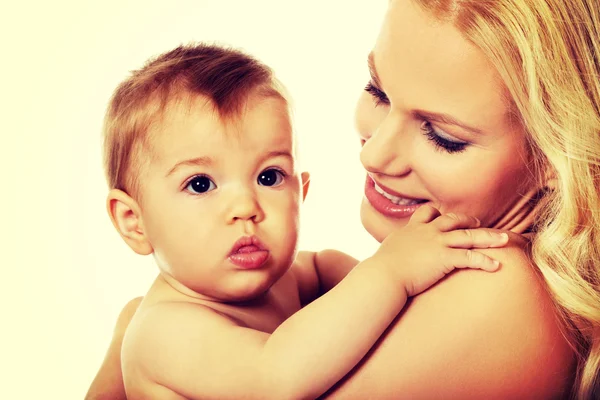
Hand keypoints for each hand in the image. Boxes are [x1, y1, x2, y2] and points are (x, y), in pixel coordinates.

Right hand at [371, 205, 507, 296]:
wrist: (384, 274)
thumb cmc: (381, 267)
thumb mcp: (388, 250)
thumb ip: (395, 248)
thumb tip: (390, 254)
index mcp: (413, 228)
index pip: (428, 212)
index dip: (439, 213)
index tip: (446, 215)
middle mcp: (428, 231)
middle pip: (454, 220)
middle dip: (470, 220)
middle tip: (480, 222)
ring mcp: (437, 243)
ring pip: (469, 236)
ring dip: (489, 237)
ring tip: (505, 239)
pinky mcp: (444, 258)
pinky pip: (470, 257)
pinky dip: (485, 261)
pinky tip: (497, 265)